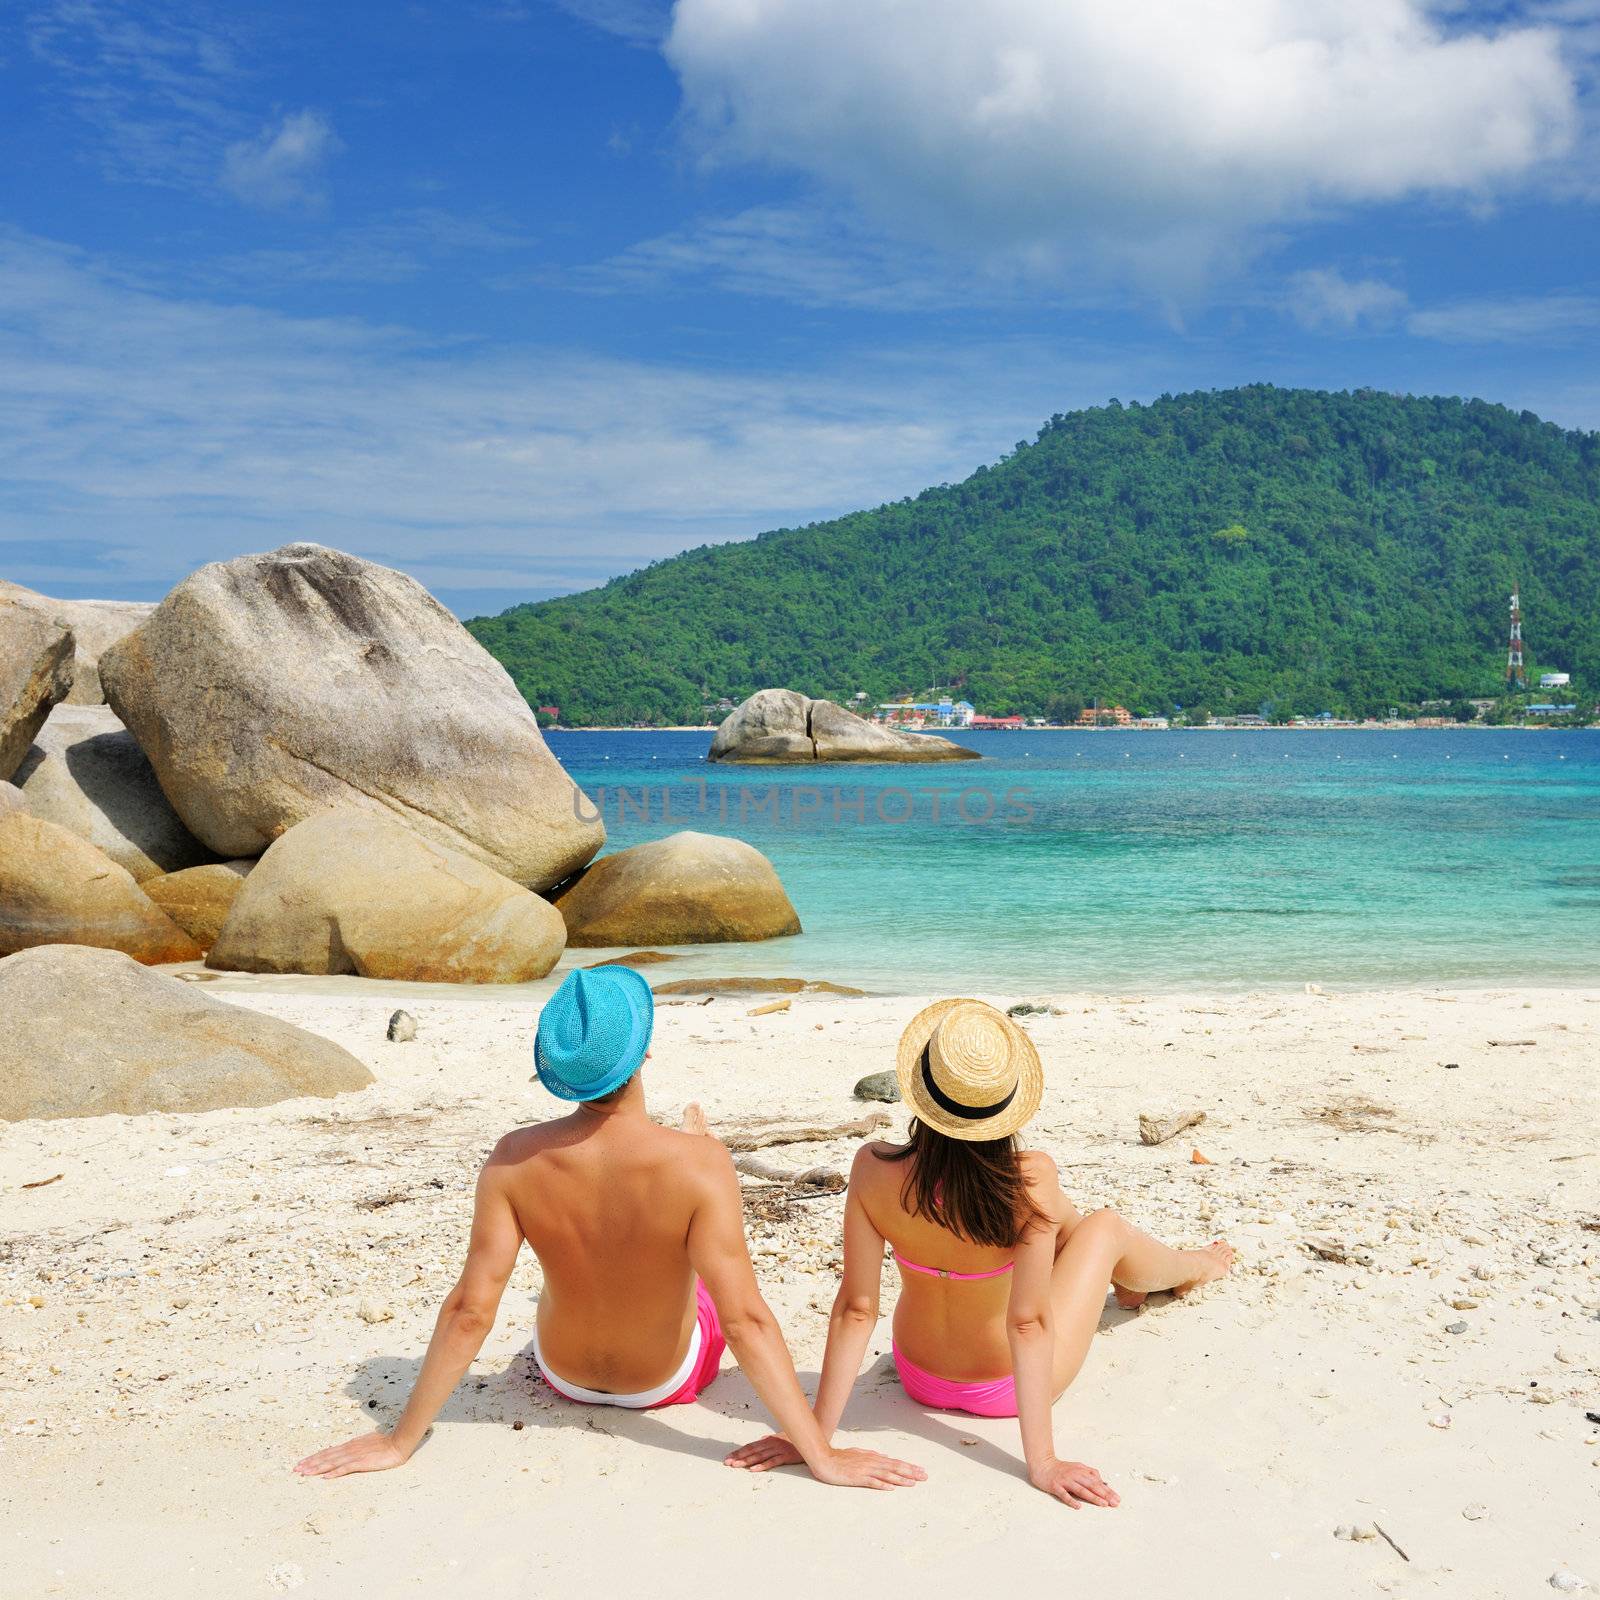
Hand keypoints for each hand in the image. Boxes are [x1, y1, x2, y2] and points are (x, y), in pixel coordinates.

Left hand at [294, 1431, 412, 1478]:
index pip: (328, 1452)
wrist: (398, 1443)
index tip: (302, 1462)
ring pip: (332, 1462)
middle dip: (310, 1463)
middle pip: (326, 1457)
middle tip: (296, 1469)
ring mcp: (355, 1456)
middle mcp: (349, 1449)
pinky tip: (326, 1477)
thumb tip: (345, 1453)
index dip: (314, 1457)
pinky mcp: (362, 1463)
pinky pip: (346, 1468)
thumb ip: (355, 1448)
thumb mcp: (367, 1444)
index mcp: (350, 1445)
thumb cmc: (385, 1444)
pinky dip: (335, 1472)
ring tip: (305, 1473)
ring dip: (317, 1468)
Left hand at [724, 1434, 805, 1471]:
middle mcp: (772, 1443)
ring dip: (746, 1461)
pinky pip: (772, 1461)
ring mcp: (779, 1449)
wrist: (813, 1437)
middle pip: (752, 1451)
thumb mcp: (782, 1437)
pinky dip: (762, 1465)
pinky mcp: (786, 1456)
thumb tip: (761, 1440)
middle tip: (727, 1463)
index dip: (739, 1452)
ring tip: (736, 1466)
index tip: (728, 1458)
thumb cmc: (797, 1439)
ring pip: (759, 1456)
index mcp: (769, 1440)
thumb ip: (770, 1439)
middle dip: (738, 1457)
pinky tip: (754, 1469)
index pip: (751, 1446)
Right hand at [808, 1445, 926, 1489]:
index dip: (908, 1466)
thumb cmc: (839, 1458)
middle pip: (894, 1467)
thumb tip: (884, 1456)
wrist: (824, 1459)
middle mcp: (871, 1462)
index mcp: (872, 1457)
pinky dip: (882, 1484)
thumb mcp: (858, 1453)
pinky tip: (891, 1488)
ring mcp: (864, 1469)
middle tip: (924, 1476)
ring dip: (901, 1479)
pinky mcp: (857, 1477)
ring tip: (913, 1483)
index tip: (920, 1470)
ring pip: (886, 1474)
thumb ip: (871, 1455)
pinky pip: (871, 1482)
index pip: (894, 1462)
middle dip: (910, 1472)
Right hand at [1029, 1457, 1118, 1507]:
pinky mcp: (1055, 1486)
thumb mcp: (1077, 1467)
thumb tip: (1103, 1482)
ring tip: (1103, 1504)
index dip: (1107, 1490)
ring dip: (1093, 1497)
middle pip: (1092, 1485)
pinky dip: (1071, 1500)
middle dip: (1104, 1495)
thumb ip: (1089, 1473)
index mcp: (1080, 1470)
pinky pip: (1064, 1494)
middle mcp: (1074, 1475)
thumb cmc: (1061, 1469)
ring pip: (1081, 1489)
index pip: (1097, 1481)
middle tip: (1115, 1503)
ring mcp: (1065, 1480)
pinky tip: (1078, 1507)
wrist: (1042, 1464)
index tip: (1117, 1498)